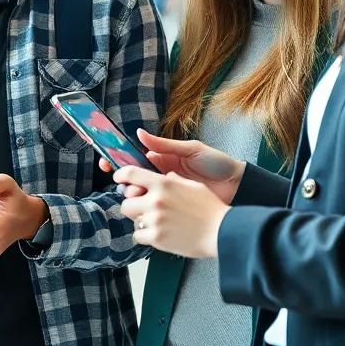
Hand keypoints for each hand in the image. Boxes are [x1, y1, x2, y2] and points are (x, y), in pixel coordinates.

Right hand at [99, 129, 244, 203]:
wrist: (237, 186)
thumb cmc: (216, 164)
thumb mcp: (191, 149)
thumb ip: (164, 144)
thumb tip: (138, 134)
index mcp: (163, 161)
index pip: (136, 161)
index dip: (119, 162)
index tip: (106, 163)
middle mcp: (162, 178)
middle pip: (134, 181)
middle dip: (126, 184)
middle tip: (130, 187)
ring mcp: (167, 195)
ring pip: (141, 197)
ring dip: (136, 197)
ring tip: (141, 198)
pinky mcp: (174, 209)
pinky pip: (155, 211)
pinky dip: (148, 211)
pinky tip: (148, 210)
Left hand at [116, 166, 228, 257]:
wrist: (222, 232)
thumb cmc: (211, 209)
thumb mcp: (192, 185)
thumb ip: (174, 180)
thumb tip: (165, 176)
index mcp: (164, 183)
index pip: (131, 174)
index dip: (121, 176)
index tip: (118, 179)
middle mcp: (155, 200)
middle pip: (126, 203)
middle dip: (133, 207)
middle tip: (144, 210)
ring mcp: (155, 220)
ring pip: (132, 221)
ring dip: (141, 222)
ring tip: (156, 224)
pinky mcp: (156, 238)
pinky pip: (138, 236)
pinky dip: (145, 237)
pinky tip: (158, 234)